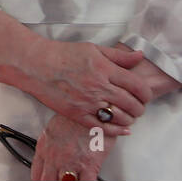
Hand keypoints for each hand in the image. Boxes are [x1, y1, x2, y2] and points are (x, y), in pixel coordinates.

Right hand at [22, 40, 151, 136]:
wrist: (35, 65)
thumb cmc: (62, 54)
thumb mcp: (92, 49)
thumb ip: (118, 56)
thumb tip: (139, 56)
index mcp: (104, 69)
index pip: (138, 86)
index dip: (146, 93)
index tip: (144, 94)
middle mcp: (98, 87)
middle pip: (132, 104)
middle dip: (140, 107)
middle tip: (138, 106)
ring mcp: (88, 102)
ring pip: (121, 118)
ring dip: (130, 118)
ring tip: (128, 115)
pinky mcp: (77, 114)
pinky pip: (103, 128)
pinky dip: (117, 131)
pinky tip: (122, 129)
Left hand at [31, 113, 112, 180]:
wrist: (92, 107)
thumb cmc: (74, 115)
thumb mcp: (53, 128)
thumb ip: (49, 145)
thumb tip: (51, 155)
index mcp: (44, 147)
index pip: (36, 174)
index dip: (39, 180)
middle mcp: (54, 157)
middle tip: (57, 180)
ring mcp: (70, 162)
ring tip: (71, 179)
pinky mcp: (88, 165)